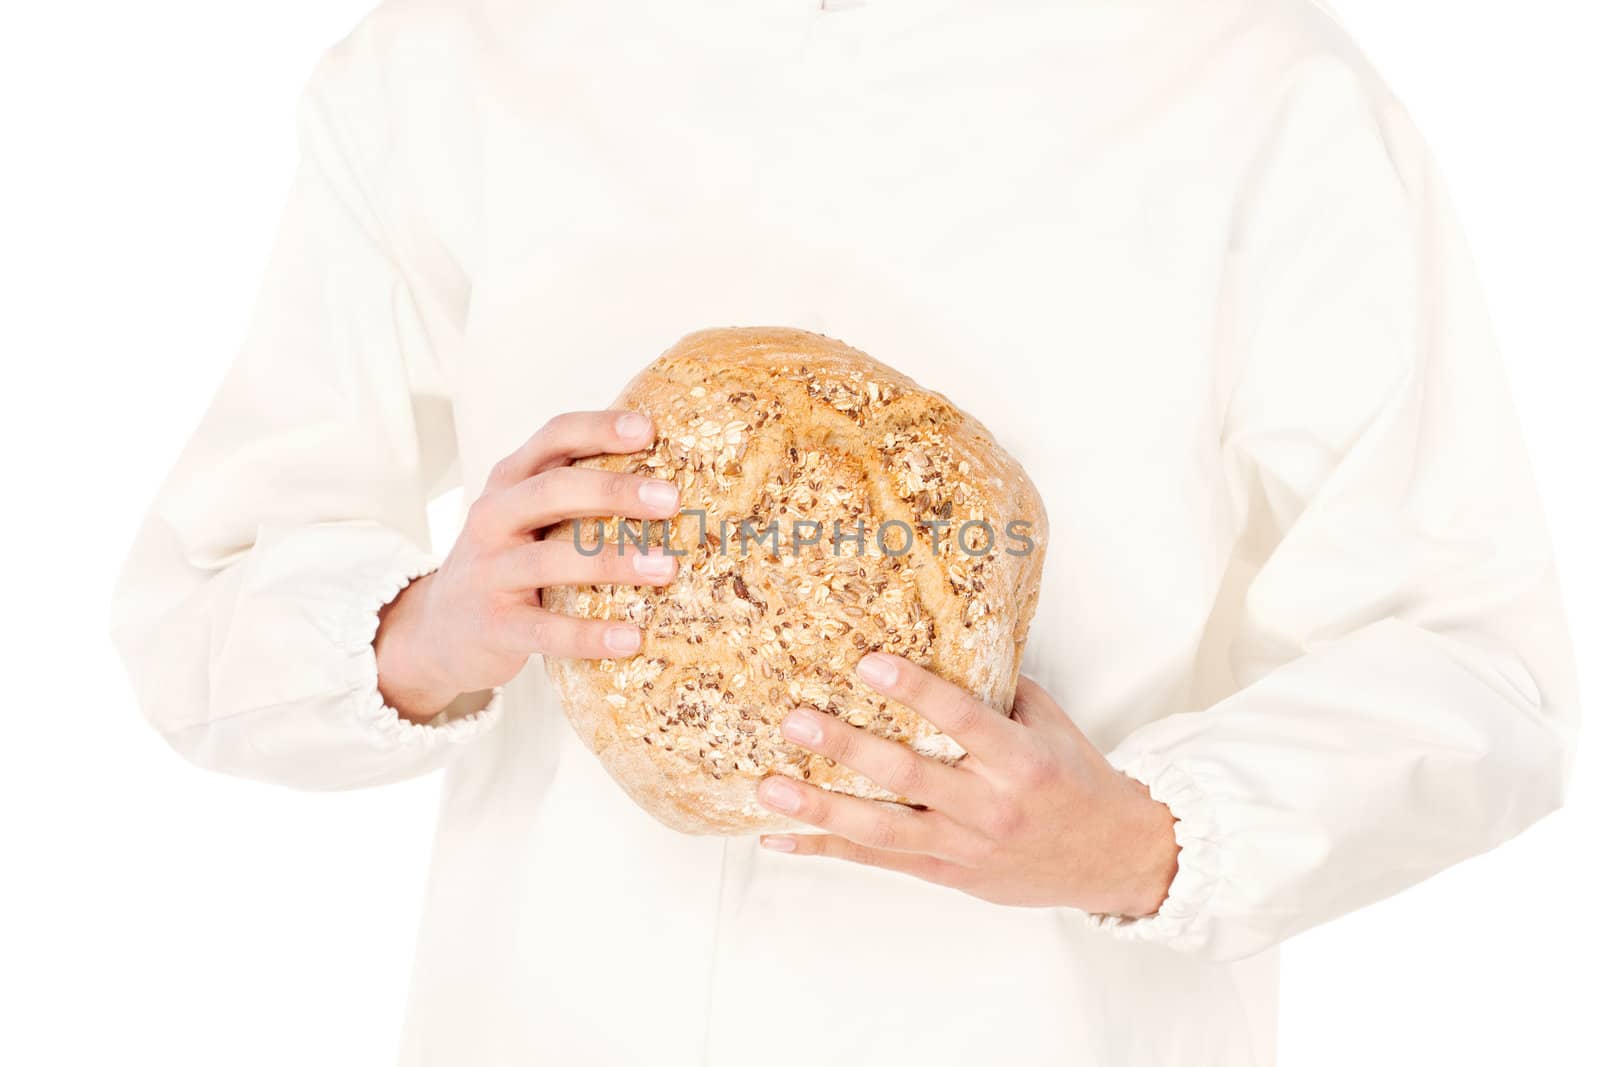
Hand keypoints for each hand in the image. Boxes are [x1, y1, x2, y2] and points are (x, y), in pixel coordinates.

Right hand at [374, 410, 680, 721]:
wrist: (438, 630)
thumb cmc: (506, 563)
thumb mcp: (527, 517)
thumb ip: (576, 495)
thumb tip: (669, 481)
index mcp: (510, 481)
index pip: (553, 438)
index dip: (599, 429)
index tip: (649, 428)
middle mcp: (493, 517)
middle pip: (554, 489)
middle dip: (616, 490)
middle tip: (671, 500)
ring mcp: (489, 571)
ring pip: (551, 560)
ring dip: (614, 561)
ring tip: (666, 567)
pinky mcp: (492, 626)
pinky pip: (545, 630)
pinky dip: (589, 636)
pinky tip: (630, 639)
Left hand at [756, 653, 1178, 917]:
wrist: (1113, 858)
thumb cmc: (1074, 778)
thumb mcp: (1048, 722)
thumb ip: (995, 689)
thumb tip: (937, 637)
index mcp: (1022, 760)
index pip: (963, 719)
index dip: (915, 690)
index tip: (868, 661)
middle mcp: (991, 806)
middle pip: (909, 776)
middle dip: (847, 747)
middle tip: (796, 720)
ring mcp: (965, 846)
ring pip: (883, 829)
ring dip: (820, 808)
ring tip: (770, 787)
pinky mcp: (947, 873)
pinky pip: (878, 861)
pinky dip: (826, 850)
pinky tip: (781, 839)